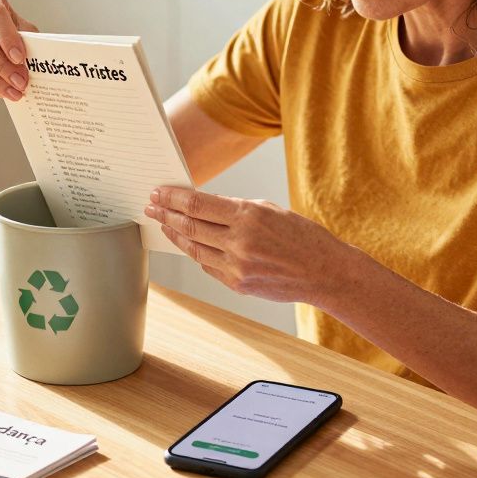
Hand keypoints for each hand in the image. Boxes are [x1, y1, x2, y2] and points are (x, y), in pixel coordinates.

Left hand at [144, 187, 350, 303]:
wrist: (325, 272)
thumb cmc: (302, 237)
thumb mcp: (270, 210)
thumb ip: (236, 208)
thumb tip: (205, 206)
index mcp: (248, 216)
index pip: (197, 204)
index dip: (173, 198)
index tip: (158, 192)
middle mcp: (239, 242)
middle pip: (189, 226)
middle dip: (166, 214)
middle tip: (152, 206)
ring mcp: (237, 266)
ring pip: (194, 248)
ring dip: (175, 235)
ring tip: (163, 224)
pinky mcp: (238, 284)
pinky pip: (209, 266)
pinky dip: (197, 253)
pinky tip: (189, 244)